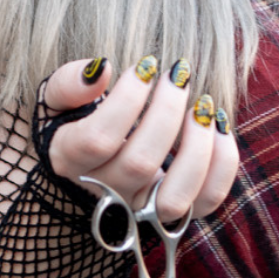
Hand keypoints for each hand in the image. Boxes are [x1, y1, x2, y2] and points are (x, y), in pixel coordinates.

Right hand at [34, 57, 238, 219]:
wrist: (84, 172)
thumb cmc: (74, 126)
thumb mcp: (56, 101)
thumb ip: (67, 83)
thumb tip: (102, 69)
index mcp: (70, 161)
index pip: (98, 139)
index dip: (126, 100)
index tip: (145, 66)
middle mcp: (106, 192)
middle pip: (140, 162)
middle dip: (166, 111)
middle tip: (177, 74)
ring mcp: (142, 208)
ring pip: (175, 197)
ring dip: (198, 147)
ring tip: (203, 106)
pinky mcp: (175, 211)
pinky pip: (207, 201)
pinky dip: (222, 164)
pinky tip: (219, 126)